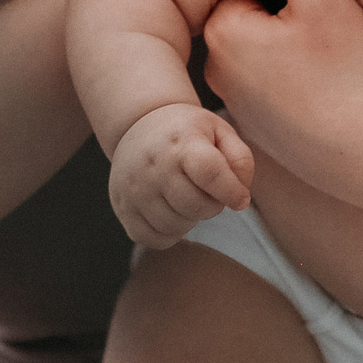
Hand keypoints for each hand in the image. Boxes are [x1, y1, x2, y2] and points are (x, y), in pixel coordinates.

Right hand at [109, 102, 252, 246]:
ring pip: (175, 225)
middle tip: (207, 192)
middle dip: (212, 206)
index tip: (239, 197)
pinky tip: (170, 211)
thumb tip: (240, 199)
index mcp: (181, 142)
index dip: (232, 192)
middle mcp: (153, 166)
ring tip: (186, 197)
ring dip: (190, 219)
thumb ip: (240, 160)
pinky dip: (169, 232)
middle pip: (196, 206)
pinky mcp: (122, 207)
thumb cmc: (185, 132)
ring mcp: (134, 188)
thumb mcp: (219, 130)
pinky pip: (154, 239)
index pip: (211, 173)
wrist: (136, 124)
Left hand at [204, 0, 362, 164]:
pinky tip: (331, 90)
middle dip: (287, 14)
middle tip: (334, 32)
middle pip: (253, 16)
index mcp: (223, 31)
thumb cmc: (355, 70)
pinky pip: (275, 86)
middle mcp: (216, 71)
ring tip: (335, 60)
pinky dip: (296, 82)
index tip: (323, 1)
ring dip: (291, 47)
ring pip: (264, 51)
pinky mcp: (260, 130)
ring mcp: (237, 105)